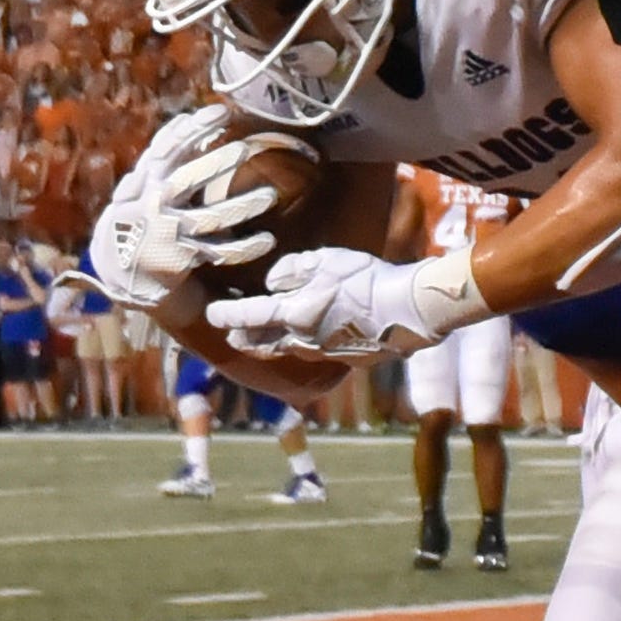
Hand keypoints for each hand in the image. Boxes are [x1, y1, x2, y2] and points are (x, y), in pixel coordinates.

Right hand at [92, 109, 298, 308]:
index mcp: (147, 181)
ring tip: (270, 196)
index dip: (193, 128)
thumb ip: (161, 155)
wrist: (120, 267)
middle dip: (215, 164)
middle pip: (188, 180)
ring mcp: (172, 231)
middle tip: (245, 149)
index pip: (169, 149)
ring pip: (211, 218)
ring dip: (242, 207)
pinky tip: (268, 241)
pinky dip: (245, 248)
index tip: (221, 111)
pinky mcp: (185, 255)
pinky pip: (220, 252)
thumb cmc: (137, 213)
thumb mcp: (139, 183)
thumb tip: (183, 119)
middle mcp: (157, 204)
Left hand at [204, 247, 465, 358]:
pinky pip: (313, 353)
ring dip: (271, 344)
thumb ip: (293, 269)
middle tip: (232, 333)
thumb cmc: (368, 280)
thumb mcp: (327, 261)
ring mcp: (323, 354)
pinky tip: (308, 336)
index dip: (226, 314)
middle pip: (261, 344)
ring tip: (263, 337)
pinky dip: (302, 344)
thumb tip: (273, 281)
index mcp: (293, 314)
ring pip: (287, 350)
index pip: (248, 315)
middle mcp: (302, 340)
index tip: (212, 313)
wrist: (409, 311)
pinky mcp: (344, 360)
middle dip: (243, 338)